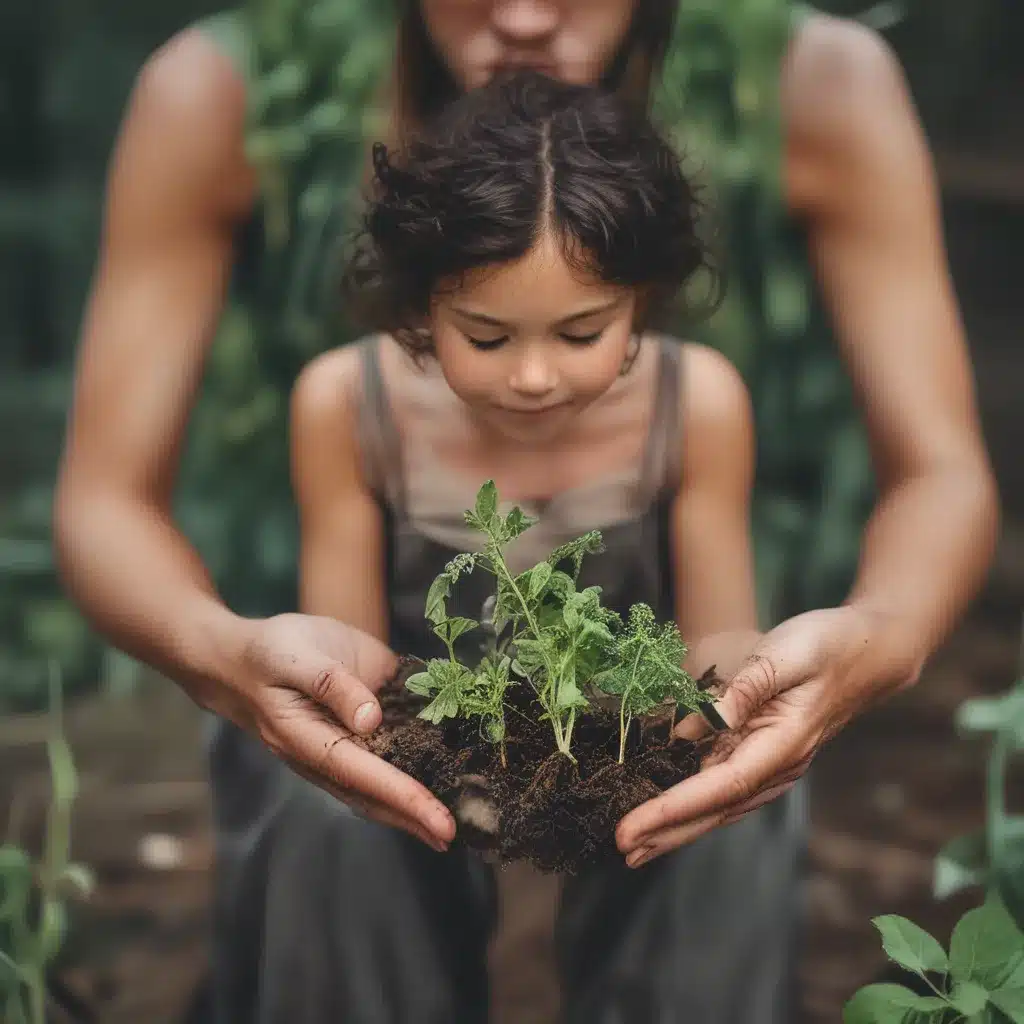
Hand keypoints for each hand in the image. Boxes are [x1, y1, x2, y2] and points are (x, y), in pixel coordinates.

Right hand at [211, 612, 455, 851]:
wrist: (239, 658)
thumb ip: (332, 684)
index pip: (365, 777)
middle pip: (374, 797)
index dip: (405, 799)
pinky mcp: (353, 731)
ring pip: (377, 788)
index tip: (440, 821)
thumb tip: (370, 718)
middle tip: (456, 836)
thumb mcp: (296, 657)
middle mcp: (328, 753)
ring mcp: (342, 746)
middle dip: (415, 818)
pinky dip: (410, 775)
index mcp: (310, 740)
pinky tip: (438, 782)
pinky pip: (382, 759)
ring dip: (412, 808)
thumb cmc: (267, 655)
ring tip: (451, 826)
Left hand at [616, 605, 921, 867]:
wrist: (870, 650)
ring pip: (719, 805)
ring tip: (638, 844)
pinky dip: (695, 806)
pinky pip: (725, 788)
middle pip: (716, 809)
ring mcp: (773, 763)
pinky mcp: (765, 753)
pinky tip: (672, 814)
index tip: (634, 825)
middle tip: (622, 848)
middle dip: (667, 832)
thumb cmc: (828, 645)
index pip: (720, 786)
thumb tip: (691, 729)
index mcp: (782, 744)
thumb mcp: (784, 655)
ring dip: (678, 827)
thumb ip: (742, 690)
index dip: (674, 809)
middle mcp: (778, 764)